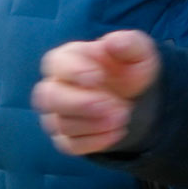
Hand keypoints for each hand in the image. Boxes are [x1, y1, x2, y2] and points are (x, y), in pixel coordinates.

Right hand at [31, 31, 160, 154]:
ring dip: (94, 124)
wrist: (135, 99)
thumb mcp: (138, 52)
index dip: (74, 71)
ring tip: (123, 117)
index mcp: (67, 59)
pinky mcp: (65, 138)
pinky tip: (117, 132)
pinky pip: (69, 145)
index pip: (56, 63)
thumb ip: (129, 43)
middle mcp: (54, 86)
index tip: (98, 77)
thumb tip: (113, 42)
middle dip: (81, 104)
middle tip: (115, 106)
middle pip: (49, 97)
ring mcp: (56, 114)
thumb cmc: (129, 68)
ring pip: (60, 124)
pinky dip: (95, 141)